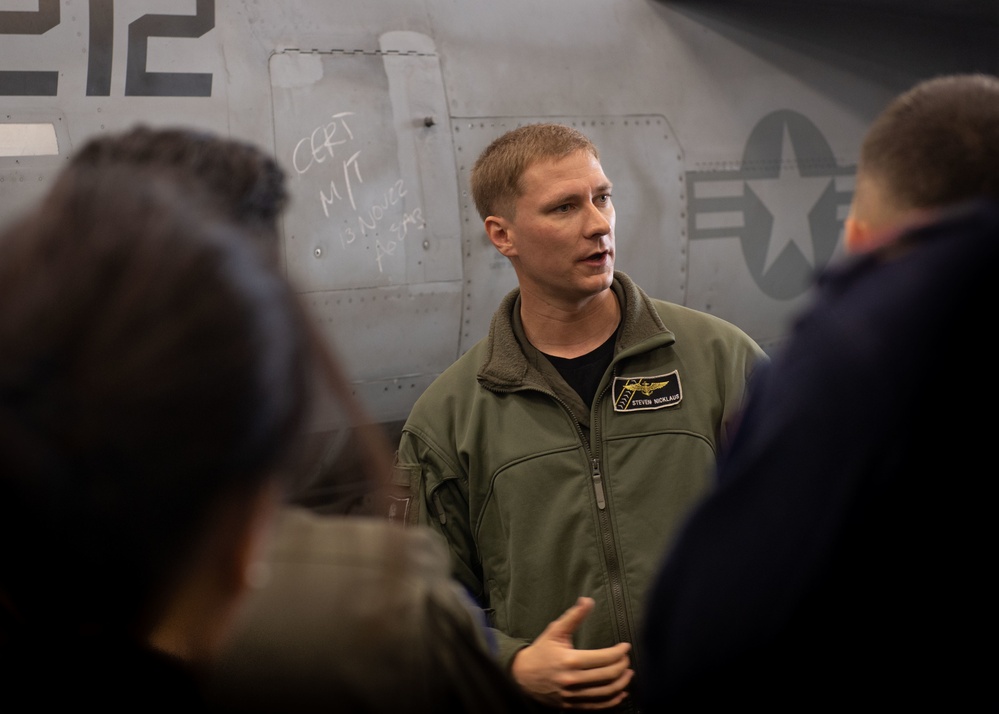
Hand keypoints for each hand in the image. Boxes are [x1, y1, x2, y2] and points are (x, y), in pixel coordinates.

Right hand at [511, 597, 632, 709]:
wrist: (522, 676)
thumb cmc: (541, 651)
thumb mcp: (555, 631)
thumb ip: (574, 616)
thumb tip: (588, 600)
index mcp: (570, 660)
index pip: (603, 658)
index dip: (618, 652)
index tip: (625, 646)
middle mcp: (572, 680)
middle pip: (607, 676)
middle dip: (622, 666)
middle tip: (627, 659)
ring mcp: (572, 696)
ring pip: (605, 693)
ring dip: (621, 683)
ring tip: (628, 674)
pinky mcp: (572, 706)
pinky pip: (597, 707)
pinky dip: (612, 701)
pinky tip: (620, 693)